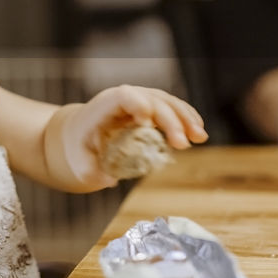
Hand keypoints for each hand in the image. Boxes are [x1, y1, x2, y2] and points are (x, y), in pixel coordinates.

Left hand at [62, 85, 207, 188]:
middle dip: (170, 120)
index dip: (138, 105)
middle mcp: (126, 97)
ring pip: (167, 102)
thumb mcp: (77, 161)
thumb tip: (110, 181)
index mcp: (105, 105)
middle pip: (153, 100)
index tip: (148, 123)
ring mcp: (142, 99)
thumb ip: (89, 171)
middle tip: (183, 144)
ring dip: (185, 118)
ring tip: (199, 138)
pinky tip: (198, 132)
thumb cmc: (78, 146)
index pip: (124, 97)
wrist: (81, 131)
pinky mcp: (153, 108)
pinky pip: (172, 108)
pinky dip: (186, 118)